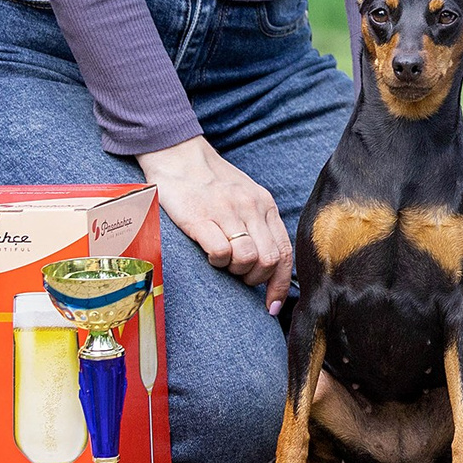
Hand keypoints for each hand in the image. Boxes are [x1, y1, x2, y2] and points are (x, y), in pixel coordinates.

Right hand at [138, 135, 292, 312]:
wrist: (178, 156)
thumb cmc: (211, 183)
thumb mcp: (245, 197)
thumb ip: (260, 224)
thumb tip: (268, 263)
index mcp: (265, 205)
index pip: (284, 252)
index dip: (280, 284)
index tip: (271, 305)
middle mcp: (251, 208)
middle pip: (269, 260)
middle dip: (255, 278)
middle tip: (237, 274)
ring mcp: (227, 212)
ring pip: (248, 258)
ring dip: (235, 270)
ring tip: (222, 261)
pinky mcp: (200, 218)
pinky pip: (220, 252)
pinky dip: (216, 261)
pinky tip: (208, 253)